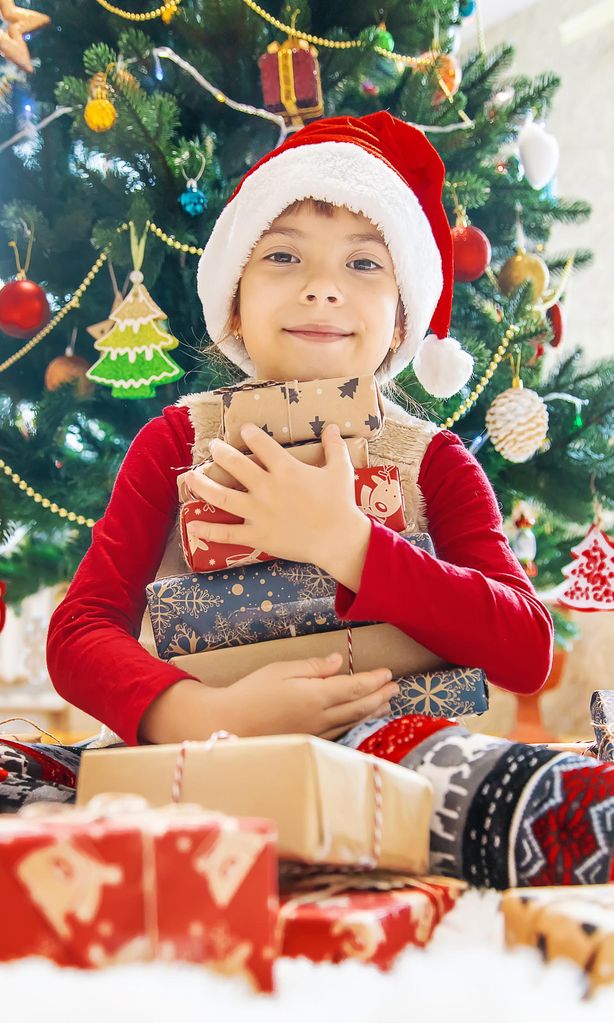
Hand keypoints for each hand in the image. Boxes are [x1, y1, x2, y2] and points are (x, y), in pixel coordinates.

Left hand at [183, 422, 370, 571]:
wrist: (339, 540)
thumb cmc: (341, 504)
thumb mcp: (340, 470)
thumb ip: (334, 447)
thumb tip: (331, 426)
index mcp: (286, 469)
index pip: (261, 444)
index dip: (250, 434)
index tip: (243, 430)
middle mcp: (267, 487)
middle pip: (235, 464)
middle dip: (220, 452)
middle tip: (213, 447)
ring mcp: (259, 512)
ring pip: (222, 495)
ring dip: (203, 485)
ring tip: (190, 476)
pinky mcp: (257, 535)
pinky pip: (227, 533)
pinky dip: (208, 530)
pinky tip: (192, 526)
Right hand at [219, 652, 399, 740]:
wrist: (228, 723)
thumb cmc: (251, 692)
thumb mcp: (281, 669)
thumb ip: (313, 667)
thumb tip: (339, 662)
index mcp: (315, 696)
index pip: (354, 687)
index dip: (374, 681)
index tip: (389, 673)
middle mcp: (320, 717)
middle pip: (359, 706)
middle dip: (380, 696)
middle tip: (396, 688)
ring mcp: (315, 732)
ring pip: (352, 721)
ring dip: (373, 711)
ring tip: (387, 704)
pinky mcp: (308, 740)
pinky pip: (340, 731)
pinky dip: (356, 723)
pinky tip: (359, 720)